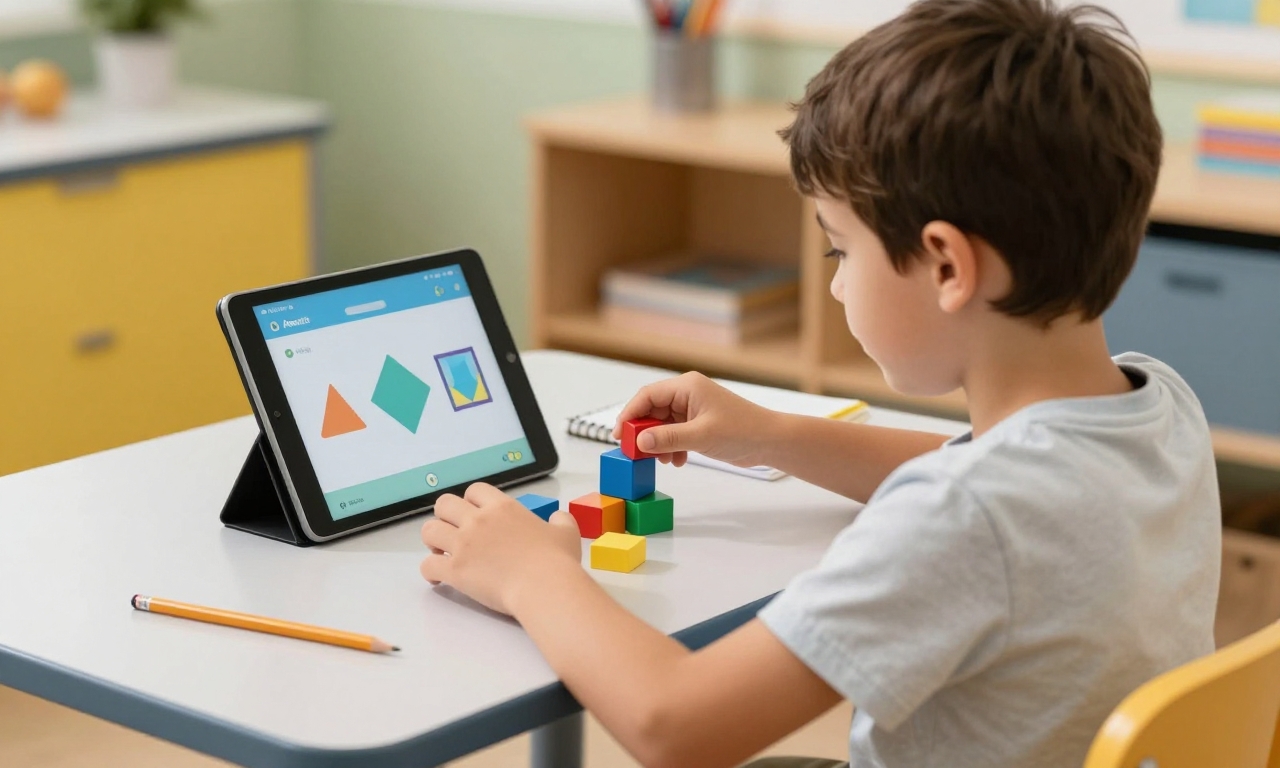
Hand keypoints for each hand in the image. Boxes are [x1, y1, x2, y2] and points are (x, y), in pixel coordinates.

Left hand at [420, 483, 581, 615]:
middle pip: (444, 504)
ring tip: (442, 552)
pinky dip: (430, 572)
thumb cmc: (556, 561)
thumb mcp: (566, 532)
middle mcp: (478, 521)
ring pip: (429, 530)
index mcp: (503, 508)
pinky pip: (427, 565)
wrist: (545, 587)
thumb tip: (559, 518)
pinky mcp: (455, 570)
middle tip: (454, 532)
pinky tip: (438, 579)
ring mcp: (464, 545)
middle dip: (445, 516)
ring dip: (433, 540)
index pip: (474, 490)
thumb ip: (560, 520)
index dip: (471, 501)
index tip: (474, 514)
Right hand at [612, 372, 779, 467]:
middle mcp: (688, 394)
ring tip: (662, 461)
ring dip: (658, 443)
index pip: (647, 396)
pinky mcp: (699, 423)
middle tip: (635, 453)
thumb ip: (667, 438)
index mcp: (687, 387)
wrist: (770, 441)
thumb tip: (639, 443)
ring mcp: (693, 408)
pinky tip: (677, 461)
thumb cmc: (742, 431)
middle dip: (644, 432)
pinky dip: (672, 447)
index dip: (630, 414)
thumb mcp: (700, 436)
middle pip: (652, 410)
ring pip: (663, 424)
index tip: (620, 435)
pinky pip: (675, 433)